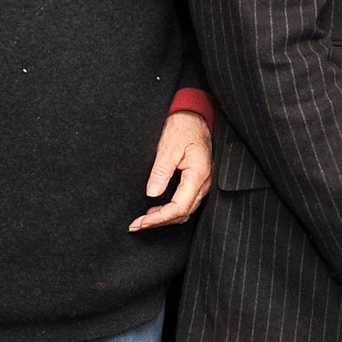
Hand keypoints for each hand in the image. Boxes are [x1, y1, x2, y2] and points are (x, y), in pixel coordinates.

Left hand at [129, 110, 211, 229]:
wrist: (195, 116)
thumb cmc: (183, 127)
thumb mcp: (168, 147)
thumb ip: (161, 171)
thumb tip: (152, 193)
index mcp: (198, 175)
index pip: (179, 207)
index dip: (159, 218)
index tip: (141, 222)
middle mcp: (204, 183)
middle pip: (182, 213)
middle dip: (158, 222)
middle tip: (136, 224)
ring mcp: (203, 183)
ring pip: (185, 211)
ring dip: (164, 218)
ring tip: (143, 220)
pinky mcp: (198, 182)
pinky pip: (186, 202)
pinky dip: (171, 210)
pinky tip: (157, 209)